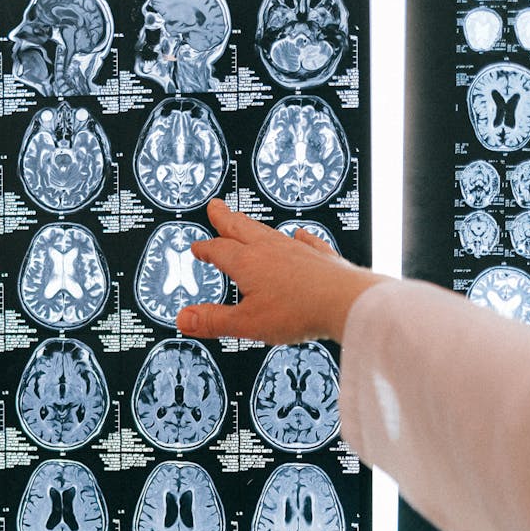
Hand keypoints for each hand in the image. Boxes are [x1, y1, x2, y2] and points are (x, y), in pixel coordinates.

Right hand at [177, 198, 385, 344]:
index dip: (205, 249)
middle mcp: (271, 250)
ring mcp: (297, 250)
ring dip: (253, 225)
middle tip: (216, 207)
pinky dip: (299, 237)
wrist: (345, 302)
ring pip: (269, 231)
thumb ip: (214, 321)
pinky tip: (300, 235)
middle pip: (241, 228)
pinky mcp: (320, 257)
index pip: (218, 250)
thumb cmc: (299, 310)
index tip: (197, 247)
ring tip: (247, 221)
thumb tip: (184, 319)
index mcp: (248, 263)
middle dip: (225, 219)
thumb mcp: (247, 323)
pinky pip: (306, 241)